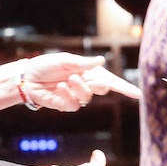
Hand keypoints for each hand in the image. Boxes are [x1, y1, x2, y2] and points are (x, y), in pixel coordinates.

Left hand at [19, 52, 139, 108]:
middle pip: (103, 89)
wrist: (28, 77)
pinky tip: (58, 89)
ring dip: (78, 88)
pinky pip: (74, 105)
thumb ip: (83, 63)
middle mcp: (85, 85)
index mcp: (89, 72)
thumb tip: (101, 61)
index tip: (138, 95)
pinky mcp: (66, 105)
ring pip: (87, 97)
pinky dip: (67, 96)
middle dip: (96, 83)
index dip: (125, 88)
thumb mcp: (65, 60)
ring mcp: (76, 96)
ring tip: (66, 80)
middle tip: (79, 76)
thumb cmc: (46, 65)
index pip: (111, 81)